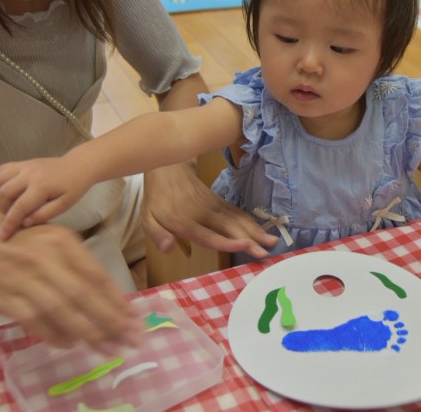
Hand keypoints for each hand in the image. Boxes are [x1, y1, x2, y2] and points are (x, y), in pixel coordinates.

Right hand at [0, 158, 91, 239]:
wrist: (78, 166)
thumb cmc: (73, 187)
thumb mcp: (64, 205)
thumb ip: (44, 214)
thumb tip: (24, 223)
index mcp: (42, 186)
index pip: (20, 207)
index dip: (9, 223)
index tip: (3, 236)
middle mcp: (29, 173)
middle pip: (5, 193)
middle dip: (4, 209)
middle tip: (13, 217)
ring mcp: (24, 165)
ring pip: (0, 180)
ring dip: (0, 195)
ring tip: (12, 203)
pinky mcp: (22, 162)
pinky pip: (2, 170)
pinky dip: (0, 182)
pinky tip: (10, 190)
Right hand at [0, 209, 140, 350]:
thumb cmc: (31, 243)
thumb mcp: (60, 240)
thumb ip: (84, 265)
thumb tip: (115, 299)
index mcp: (63, 242)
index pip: (96, 275)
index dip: (117, 299)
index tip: (134, 319)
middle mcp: (45, 260)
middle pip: (82, 295)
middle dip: (109, 320)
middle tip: (129, 339)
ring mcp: (24, 280)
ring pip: (60, 311)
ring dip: (87, 333)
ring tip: (108, 348)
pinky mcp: (6, 299)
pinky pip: (34, 321)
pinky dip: (55, 335)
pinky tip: (73, 344)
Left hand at [142, 163, 277, 257]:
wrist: (168, 167)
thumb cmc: (157, 198)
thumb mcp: (147, 218)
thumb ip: (157, 235)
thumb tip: (168, 249)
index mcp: (184, 221)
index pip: (207, 235)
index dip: (226, 241)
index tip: (244, 245)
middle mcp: (202, 214)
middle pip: (229, 228)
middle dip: (249, 240)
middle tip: (265, 253)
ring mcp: (213, 206)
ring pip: (237, 220)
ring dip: (255, 231)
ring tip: (272, 242)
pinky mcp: (219, 202)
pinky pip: (237, 213)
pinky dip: (251, 222)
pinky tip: (263, 232)